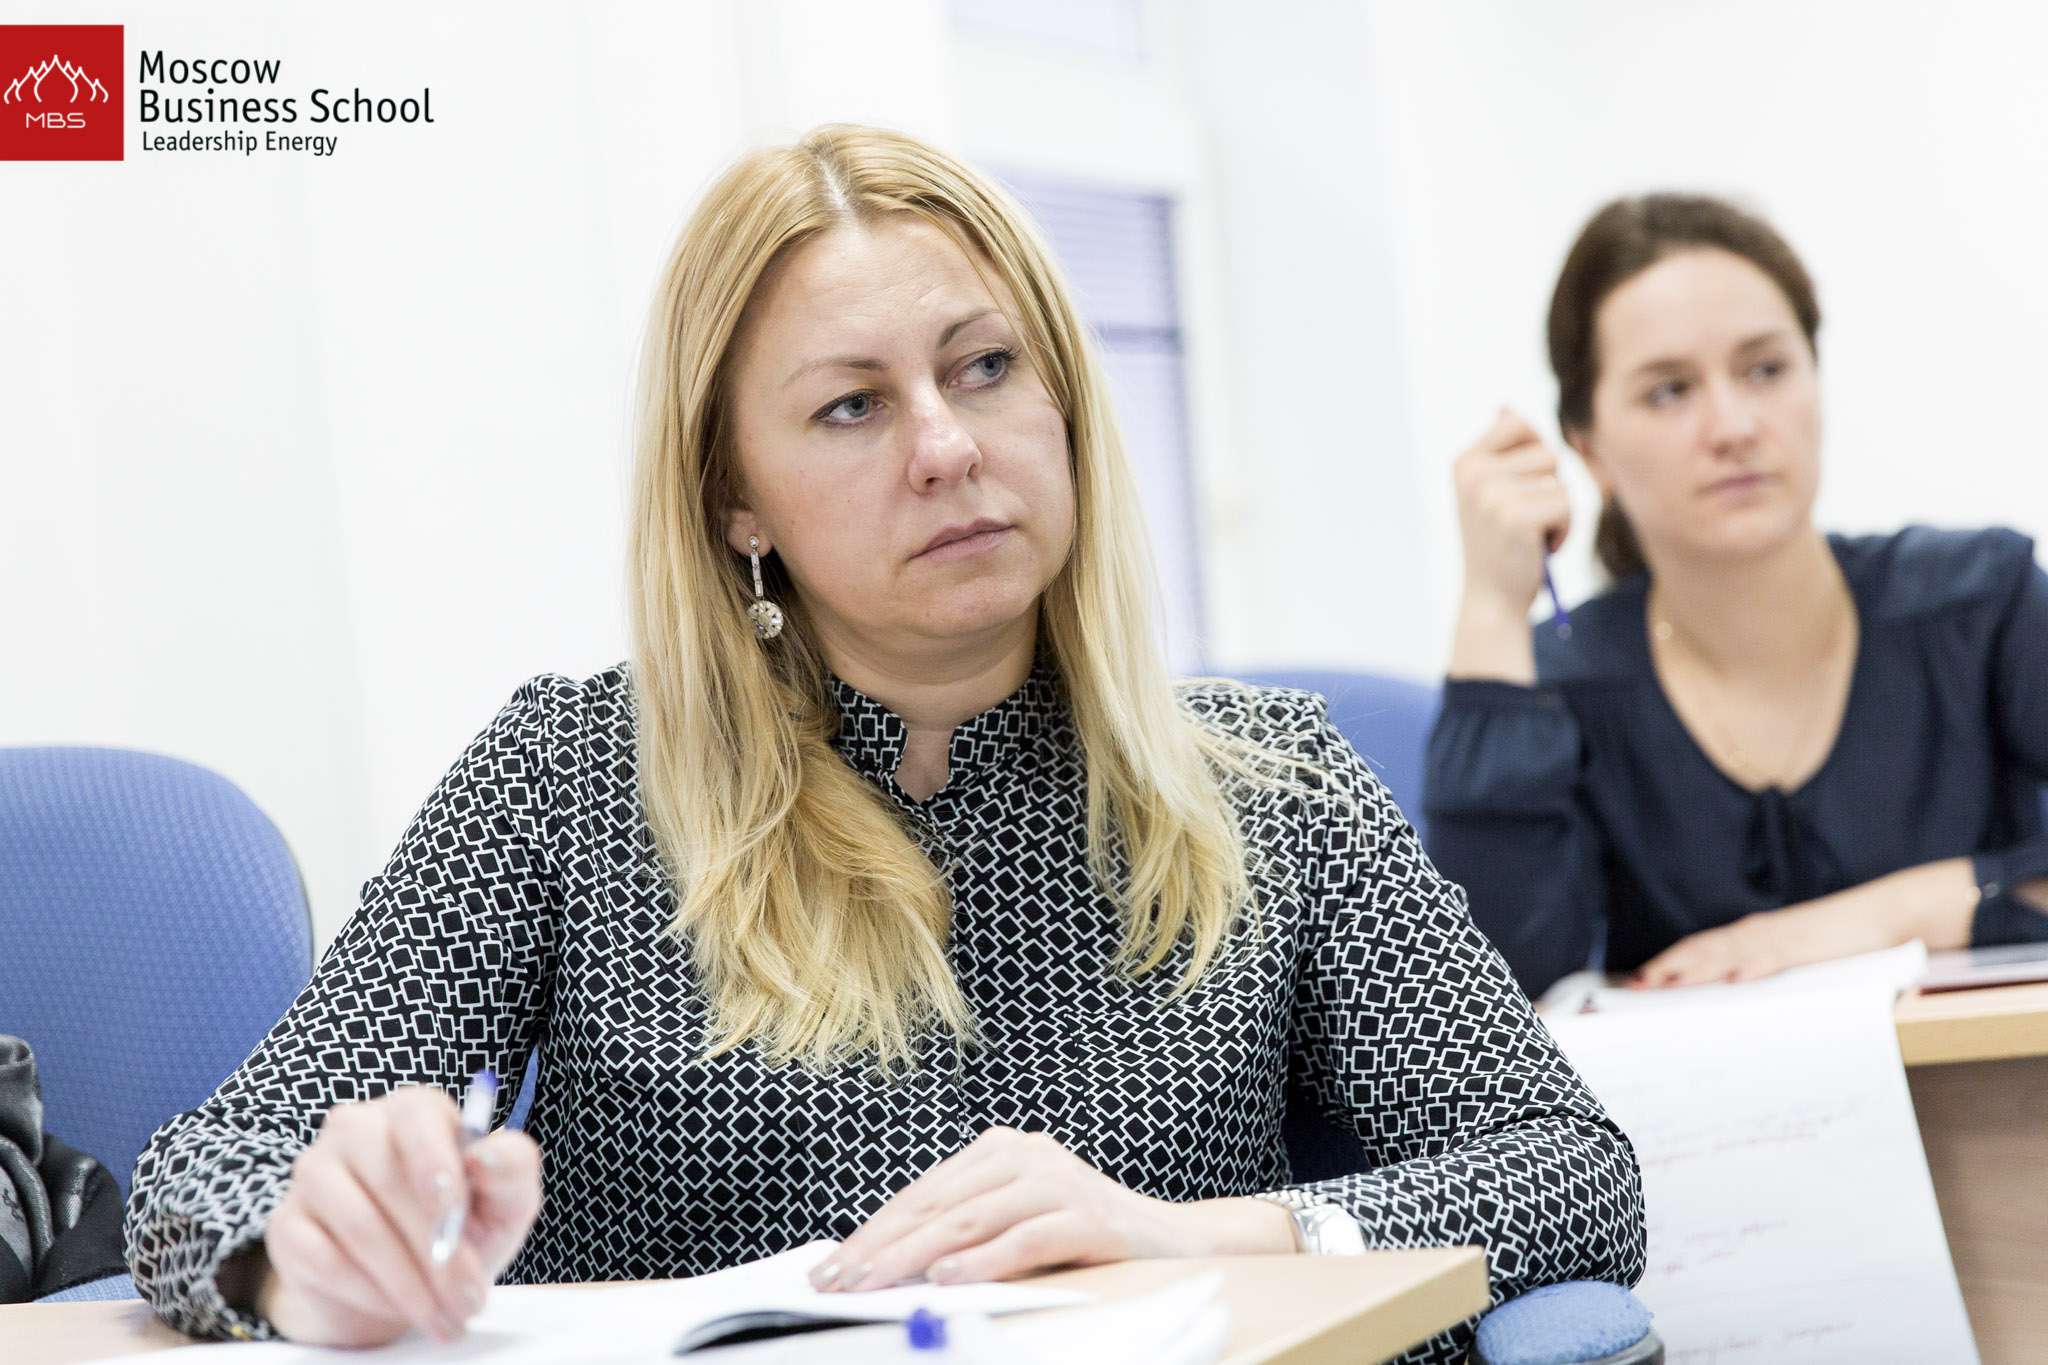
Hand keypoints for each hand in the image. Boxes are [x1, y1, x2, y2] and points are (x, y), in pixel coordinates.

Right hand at [240, 1086, 542, 1345]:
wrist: (405, 1280)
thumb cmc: (463, 1227)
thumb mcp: (504, 1199)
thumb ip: (511, 1167)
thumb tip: (485, 1155)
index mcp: (415, 1110)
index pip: (418, 1120)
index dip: (438, 1169)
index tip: (460, 1221)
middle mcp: (357, 1128)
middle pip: (388, 1180)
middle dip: (436, 1252)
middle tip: (467, 1300)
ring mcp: (314, 1172)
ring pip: (358, 1225)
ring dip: (407, 1282)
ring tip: (442, 1316)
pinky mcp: (287, 1223)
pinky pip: (322, 1259)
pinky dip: (367, 1292)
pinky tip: (396, 1307)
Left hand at [807, 1127, 1292, 1292]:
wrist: (1176, 1244)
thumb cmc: (1082, 1243)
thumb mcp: (1013, 1230)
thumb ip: (962, 1236)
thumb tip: (886, 1267)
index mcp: (1000, 1152)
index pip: (922, 1195)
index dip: (873, 1232)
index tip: (831, 1268)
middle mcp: (1025, 1155)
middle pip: (937, 1205)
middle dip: (880, 1248)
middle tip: (837, 1282)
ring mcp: (1058, 1180)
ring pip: (971, 1220)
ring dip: (915, 1257)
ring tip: (874, 1284)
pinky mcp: (1088, 1214)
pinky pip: (1025, 1238)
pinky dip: (984, 1260)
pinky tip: (948, 1280)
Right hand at [1451, 407, 1572, 617]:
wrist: (1492, 601)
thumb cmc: (1501, 545)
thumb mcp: (1491, 491)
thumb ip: (1502, 449)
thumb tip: (1504, 405)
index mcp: (1465, 462)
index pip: (1518, 422)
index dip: (1534, 451)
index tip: (1519, 487)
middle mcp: (1473, 473)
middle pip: (1548, 452)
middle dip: (1549, 487)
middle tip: (1523, 520)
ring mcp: (1491, 494)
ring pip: (1561, 480)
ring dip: (1558, 510)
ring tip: (1531, 534)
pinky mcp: (1516, 516)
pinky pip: (1568, 504)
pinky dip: (1564, 530)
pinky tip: (1539, 548)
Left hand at [1631, 857, 1982, 989]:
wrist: (1885, 913)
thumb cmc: (1839, 937)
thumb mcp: (1795, 956)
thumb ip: (1765, 967)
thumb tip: (1736, 988)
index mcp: (1754, 934)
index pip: (1703, 948)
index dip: (1671, 963)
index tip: (1642, 981)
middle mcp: (1760, 932)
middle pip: (1705, 949)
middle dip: (1670, 967)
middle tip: (1639, 987)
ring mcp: (1783, 937)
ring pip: (1731, 953)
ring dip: (1698, 968)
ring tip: (1670, 984)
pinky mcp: (1809, 946)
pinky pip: (1777, 957)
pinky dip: (1754, 967)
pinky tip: (1736, 979)